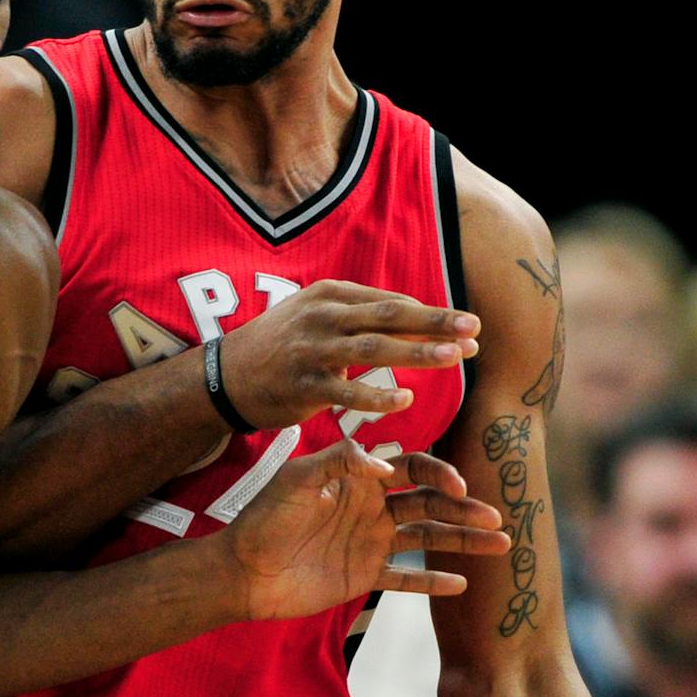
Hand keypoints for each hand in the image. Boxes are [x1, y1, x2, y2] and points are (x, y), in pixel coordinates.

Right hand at [218, 280, 478, 430]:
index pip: (392, 303)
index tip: (471, 329)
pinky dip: (375, 397)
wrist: (223, 377)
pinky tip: (405, 401)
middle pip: (389, 317)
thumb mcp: (317, 318)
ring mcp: (310, 350)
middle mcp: (322, 316)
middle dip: (435, 323)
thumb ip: (363, 318)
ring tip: (453, 360)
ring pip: (373, 349)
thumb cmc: (280, 347)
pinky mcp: (301, 385)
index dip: (433, 316)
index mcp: (330, 294)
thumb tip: (421, 322)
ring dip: (415, 353)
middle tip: (474, 331)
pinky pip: (345, 391)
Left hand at [223, 442, 507, 619]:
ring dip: (463, 540)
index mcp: (360, 478)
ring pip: (428, 539)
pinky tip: (462, 585)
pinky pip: (406, 579)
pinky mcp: (364, 576)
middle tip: (495, 517)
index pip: (412, 468)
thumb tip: (386, 462)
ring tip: (502, 544)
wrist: (243, 571)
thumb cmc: (264, 519)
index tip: (458, 487)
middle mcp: (372, 507)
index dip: (438, 474)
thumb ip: (339, 462)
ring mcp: (371, 542)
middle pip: (430, 503)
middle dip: (464, 509)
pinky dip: (432, 582)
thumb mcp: (296, 480)